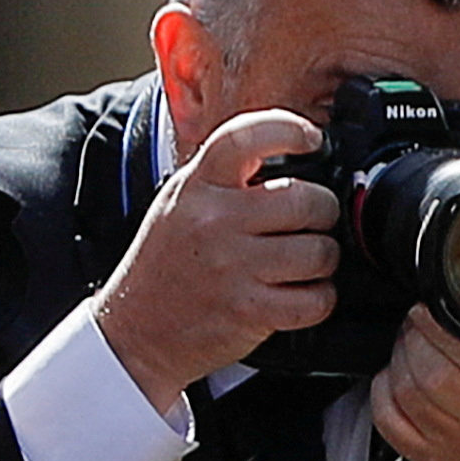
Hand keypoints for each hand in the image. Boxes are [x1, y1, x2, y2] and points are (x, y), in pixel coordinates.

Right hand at [93, 109, 339, 412]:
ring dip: (323, 260)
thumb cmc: (169, 263)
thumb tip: (297, 158)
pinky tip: (298, 294)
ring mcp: (231, 266)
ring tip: (299, 264)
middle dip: (323, 213)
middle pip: (308, 200)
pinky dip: (319, 300)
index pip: (246, 137)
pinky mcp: (248, 310)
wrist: (136, 330)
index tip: (311, 139)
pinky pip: (318, 299)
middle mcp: (213, 221)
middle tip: (309, 224)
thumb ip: (228, 178)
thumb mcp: (182, 203)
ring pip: (321, 251)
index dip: (289, 130)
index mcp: (197, 186)